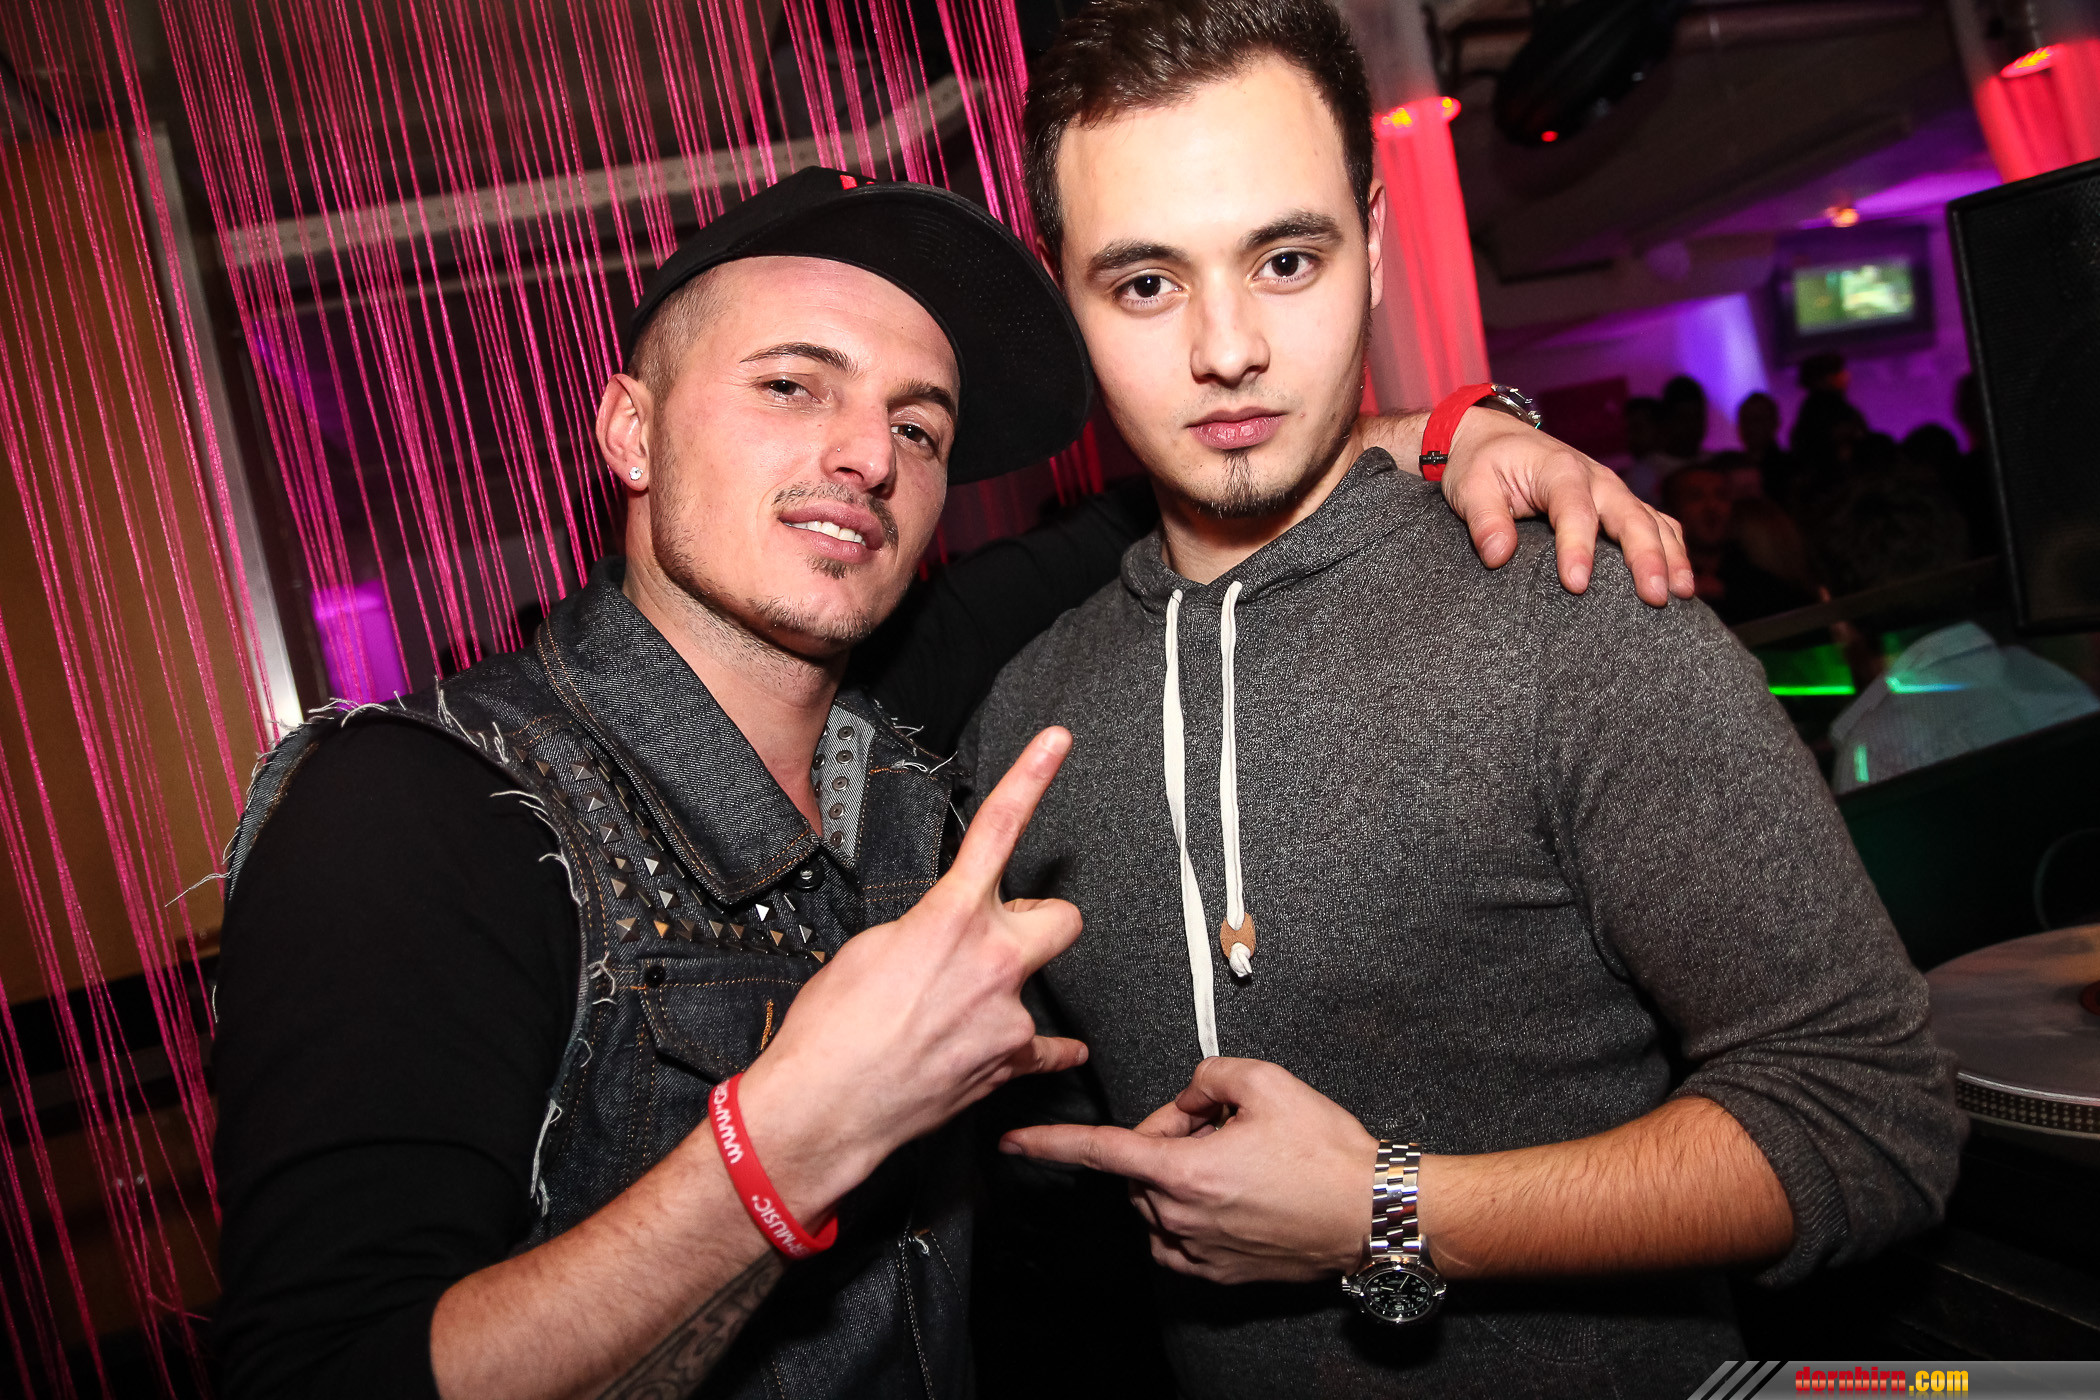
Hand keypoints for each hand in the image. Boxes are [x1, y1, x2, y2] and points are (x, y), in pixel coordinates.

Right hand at [740, 727, 1087, 1222]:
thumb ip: (925, 928)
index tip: (1058, 740)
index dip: (1032, 775)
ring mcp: (1009, 1017)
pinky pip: (1045, 1050)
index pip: (1000, 829)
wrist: (822, 1109)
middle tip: (1002, 939)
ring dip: (1010, 991)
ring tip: (956, 1014)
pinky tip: (1010, 1051)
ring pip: (1041, 987)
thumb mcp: (868, 949)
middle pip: (1061, 919)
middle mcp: (993, 962)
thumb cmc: (829, 1031)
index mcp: (950, 918)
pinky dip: (1032, 1051)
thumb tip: (944, 933)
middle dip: (1038, 924)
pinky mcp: (1011, 1065)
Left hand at [1000, 1057, 1375, 1284]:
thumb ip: (1207, 1076)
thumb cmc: (1327, 1154)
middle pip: (1140, 1167)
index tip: (1014, 1141)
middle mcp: (1182, 1217)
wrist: (1372, 1213)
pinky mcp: (1217, 1273)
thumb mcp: (1266, 1082)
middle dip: (1165, 1138)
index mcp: (1185, 1171)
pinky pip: (1176, 1236)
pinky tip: (1231, 1192)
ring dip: (1177, 1175)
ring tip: (1235, 1158)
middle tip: (1216, 1121)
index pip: (1101, 1151)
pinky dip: (1186, 1210)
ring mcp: (1198, 1251)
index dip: (1050, 1143)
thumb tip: (1187, 1097)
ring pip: (1156, 1201)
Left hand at [1358, 408, 1693, 606]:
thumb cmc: (1482, 465)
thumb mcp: (1470, 487)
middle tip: (1653, 597)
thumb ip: (1484, 519)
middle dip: (1645, 557)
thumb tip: (1496, 556)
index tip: (1576, 585)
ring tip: (1681, 594)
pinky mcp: (1618, 504)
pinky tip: (1681, 583)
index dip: (1577, 548)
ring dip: (1670, 556)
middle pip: (1629, 517)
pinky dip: (1672, 550)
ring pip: (1652, 522)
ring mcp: (1612, 491)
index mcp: (1559, 469)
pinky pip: (1655, 525)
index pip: (1574, 510)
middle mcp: (1595, 478)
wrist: (1493, 439)